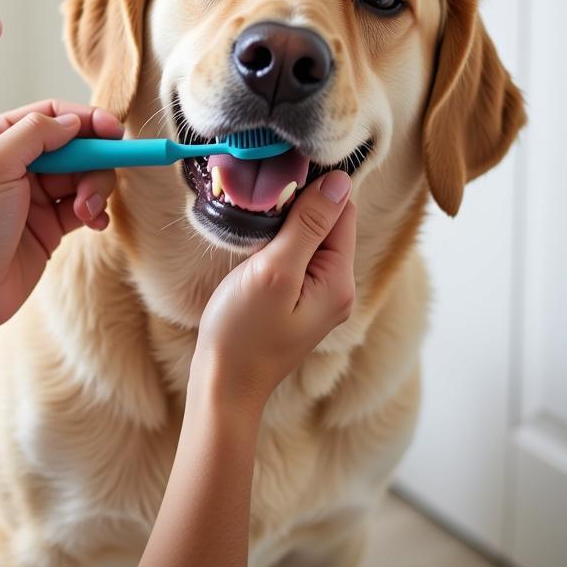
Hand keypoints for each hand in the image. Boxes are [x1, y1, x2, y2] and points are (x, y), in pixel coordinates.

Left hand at [0, 99, 123, 332]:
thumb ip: (35, 133)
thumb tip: (74, 122)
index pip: (51, 115)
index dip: (87, 120)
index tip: (114, 133)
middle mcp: (16, 161)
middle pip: (74, 145)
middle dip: (93, 162)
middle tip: (97, 185)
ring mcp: (34, 193)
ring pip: (84, 175)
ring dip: (95, 190)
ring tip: (87, 212)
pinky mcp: (50, 223)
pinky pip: (86, 205)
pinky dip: (96, 210)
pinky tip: (94, 222)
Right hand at [193, 170, 356, 405]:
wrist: (224, 385)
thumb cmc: (243, 333)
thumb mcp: (275, 271)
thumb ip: (309, 225)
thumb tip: (339, 181)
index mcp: (340, 281)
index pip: (342, 212)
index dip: (311, 191)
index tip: (276, 184)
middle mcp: (338, 288)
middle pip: (327, 224)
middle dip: (295, 209)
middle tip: (258, 210)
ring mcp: (318, 297)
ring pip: (308, 239)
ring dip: (283, 228)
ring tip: (253, 234)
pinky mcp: (297, 301)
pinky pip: (296, 258)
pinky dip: (276, 246)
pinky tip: (255, 252)